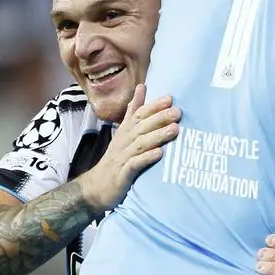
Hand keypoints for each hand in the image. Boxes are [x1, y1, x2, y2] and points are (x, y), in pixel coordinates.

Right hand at [77, 85, 179, 211]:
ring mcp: (122, 158)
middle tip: (177, 112)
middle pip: (141, 127)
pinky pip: (134, 165)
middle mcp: (123, 142)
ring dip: (157, 136)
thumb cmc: (117, 157)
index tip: (170, 98)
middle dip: (159, 118)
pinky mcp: (122, 175)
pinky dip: (146, 158)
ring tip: (174, 129)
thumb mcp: (124, 132)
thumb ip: (133, 111)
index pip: (139, 115)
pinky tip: (159, 154)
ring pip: (140, 144)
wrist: (97, 187)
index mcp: (125, 131)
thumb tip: (142, 87)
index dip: (153, 106)